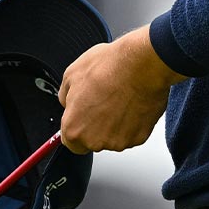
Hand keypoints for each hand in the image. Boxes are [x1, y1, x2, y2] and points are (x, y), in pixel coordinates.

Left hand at [57, 26, 185, 154]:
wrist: (143, 66)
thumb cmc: (109, 68)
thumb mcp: (72, 74)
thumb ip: (65, 96)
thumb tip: (68, 102)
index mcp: (74, 128)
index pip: (70, 142)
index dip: (77, 127)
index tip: (82, 117)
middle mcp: (95, 140)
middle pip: (92, 140)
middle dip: (96, 124)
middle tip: (102, 101)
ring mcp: (119, 141)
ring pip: (113, 137)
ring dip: (114, 123)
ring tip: (119, 99)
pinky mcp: (139, 138)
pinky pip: (132, 134)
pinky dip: (132, 122)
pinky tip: (131, 103)